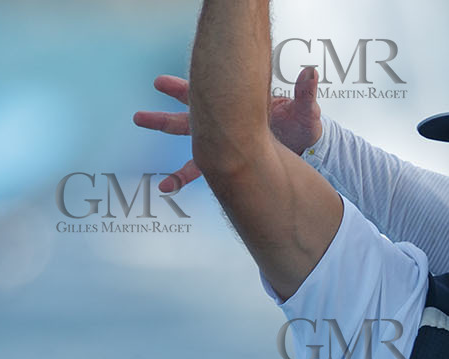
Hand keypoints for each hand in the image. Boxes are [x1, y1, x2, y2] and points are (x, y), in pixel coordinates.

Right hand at [133, 68, 325, 192]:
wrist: (308, 149)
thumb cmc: (304, 126)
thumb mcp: (305, 112)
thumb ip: (304, 95)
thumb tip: (310, 73)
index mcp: (238, 109)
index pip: (205, 97)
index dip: (183, 91)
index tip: (160, 84)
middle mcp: (228, 129)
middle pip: (189, 125)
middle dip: (164, 122)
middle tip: (139, 117)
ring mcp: (231, 149)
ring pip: (198, 159)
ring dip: (180, 173)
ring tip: (163, 185)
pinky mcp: (238, 167)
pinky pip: (214, 178)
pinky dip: (197, 187)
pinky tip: (177, 194)